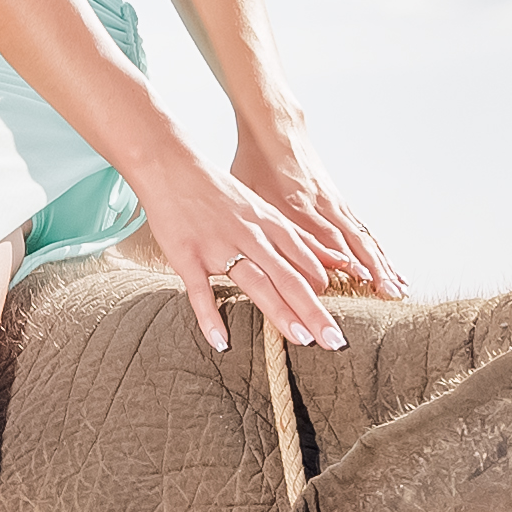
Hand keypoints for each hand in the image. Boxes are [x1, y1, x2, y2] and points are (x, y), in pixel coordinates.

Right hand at [132, 134, 347, 359]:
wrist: (172, 168)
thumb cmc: (219, 191)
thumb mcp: (264, 209)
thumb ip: (300, 239)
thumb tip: (338, 261)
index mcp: (270, 225)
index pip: (305, 262)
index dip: (324, 293)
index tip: (339, 321)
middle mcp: (250, 237)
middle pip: (289, 278)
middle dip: (314, 311)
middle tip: (335, 341)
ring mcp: (218, 247)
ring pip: (256, 283)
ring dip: (280, 312)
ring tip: (302, 340)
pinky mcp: (188, 257)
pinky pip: (200, 292)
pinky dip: (210, 318)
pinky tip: (222, 343)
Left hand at [226, 115, 400, 302]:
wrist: (275, 130)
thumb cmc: (256, 164)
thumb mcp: (253, 194)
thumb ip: (269, 226)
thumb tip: (276, 258)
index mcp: (301, 205)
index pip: (329, 238)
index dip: (347, 260)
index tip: (364, 281)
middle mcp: (324, 206)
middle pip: (356, 242)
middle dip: (375, 269)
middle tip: (392, 294)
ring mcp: (335, 204)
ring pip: (364, 238)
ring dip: (382, 263)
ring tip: (398, 288)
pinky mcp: (338, 202)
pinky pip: (362, 230)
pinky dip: (376, 250)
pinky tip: (387, 266)